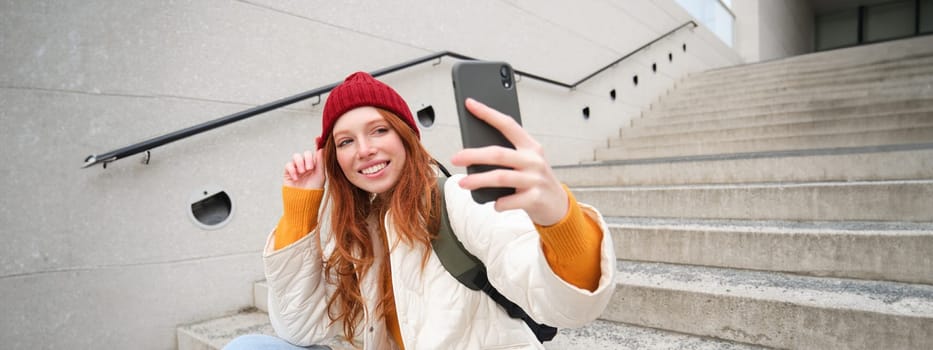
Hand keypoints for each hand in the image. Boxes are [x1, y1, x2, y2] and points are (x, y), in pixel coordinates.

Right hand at [283, 149, 325, 189]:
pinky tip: (296, 178)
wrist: (304, 201)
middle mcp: (306, 165)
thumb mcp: (320, 175)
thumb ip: (321, 162)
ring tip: (303, 172)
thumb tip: (321, 149)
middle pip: (305, 153)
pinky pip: (288, 165)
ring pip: (296, 156)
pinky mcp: (288, 173)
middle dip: (308, 159)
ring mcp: (297, 168)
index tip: (317, 145)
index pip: (314, 153)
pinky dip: (292, 170)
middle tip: (310, 169)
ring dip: (300, 163)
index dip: (315, 151)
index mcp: (315, 165)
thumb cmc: (314, 189)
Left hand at [450, 98, 568, 225]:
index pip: (507, 124)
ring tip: (463, 183)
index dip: (488, 113)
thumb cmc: (536, 180)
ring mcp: (535, 179)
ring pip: (501, 177)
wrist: (558, 205)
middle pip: (498, 153)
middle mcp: (533, 160)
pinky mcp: (535, 198)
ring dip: (479, 180)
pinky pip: (510, 200)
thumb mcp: (526, 162)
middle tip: (456, 158)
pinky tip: (495, 203)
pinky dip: (499, 203)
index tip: (470, 104)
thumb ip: (507, 155)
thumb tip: (474, 153)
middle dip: (473, 154)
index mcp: (530, 146)